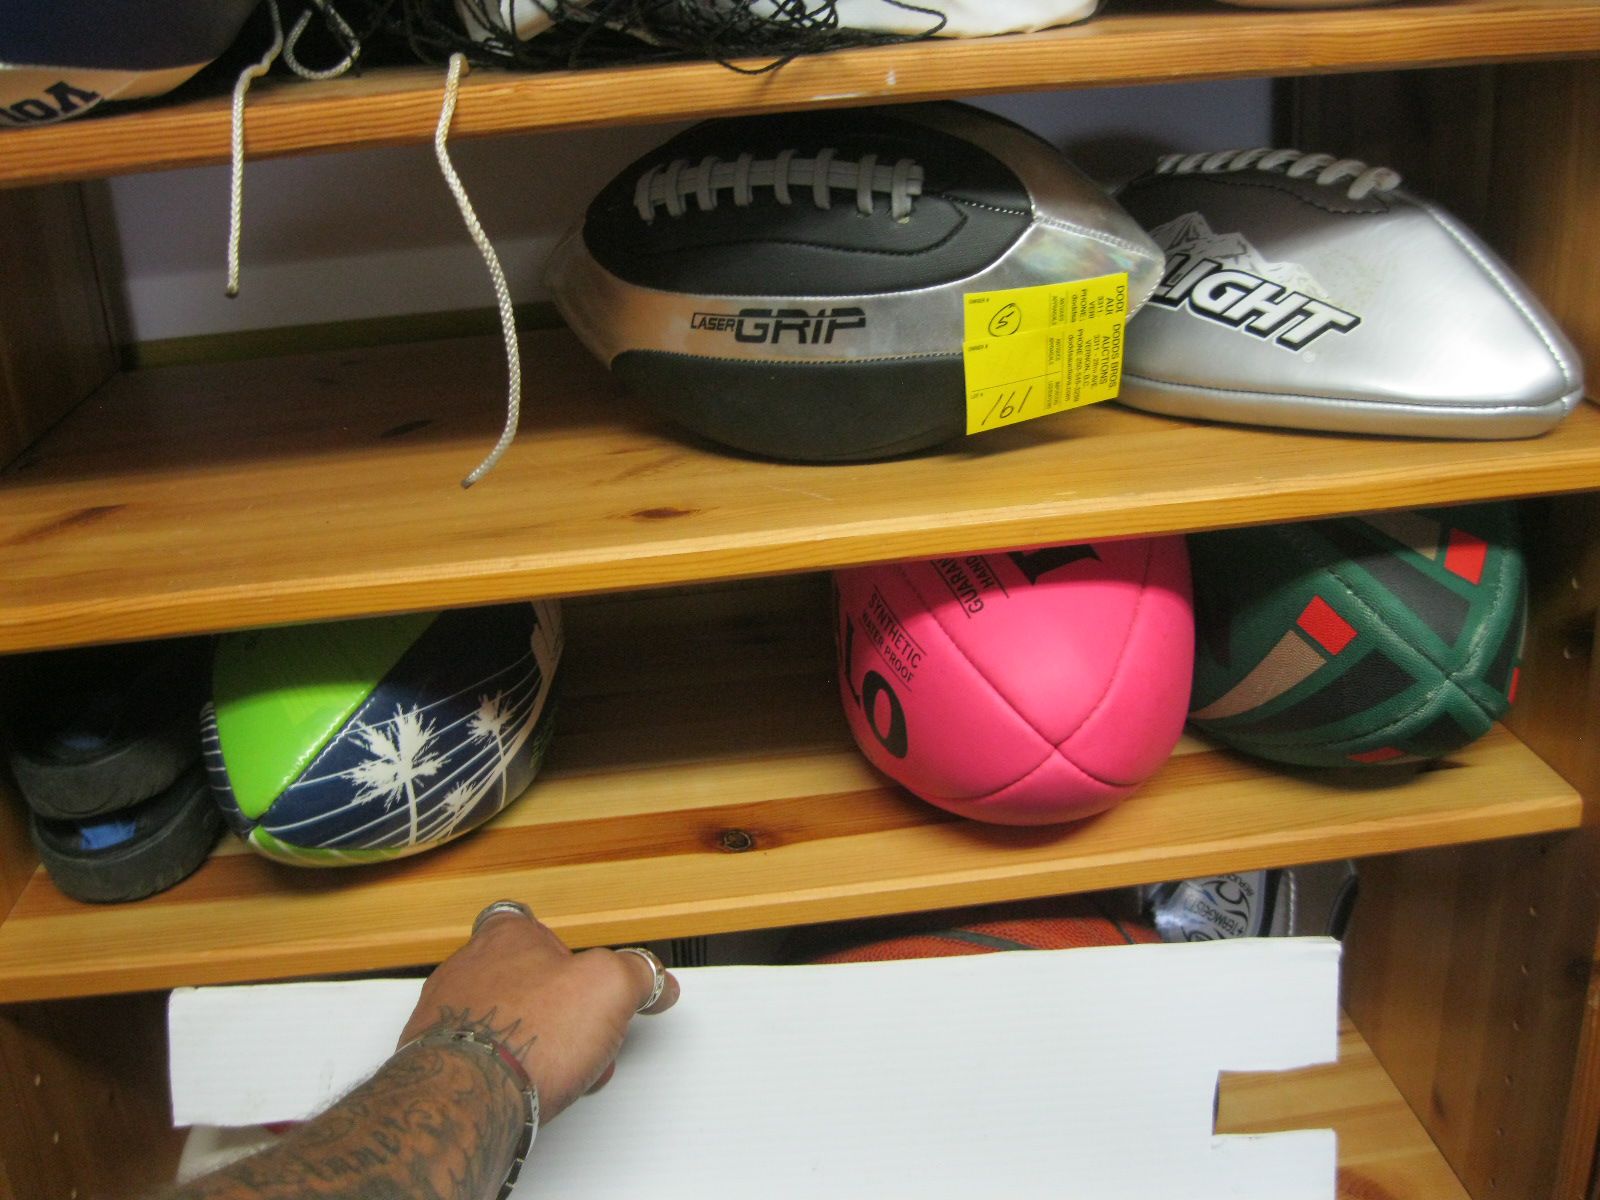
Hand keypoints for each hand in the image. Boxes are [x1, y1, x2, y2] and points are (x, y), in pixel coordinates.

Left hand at [397, 903, 679, 1121]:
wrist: (465, 1099)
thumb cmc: (525, 1034)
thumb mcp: (609, 986)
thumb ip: (637, 972)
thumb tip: (653, 978)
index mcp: (506, 936)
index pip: (530, 924)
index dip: (562, 949)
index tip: (583, 974)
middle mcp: (467, 968)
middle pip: (522, 979)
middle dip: (558, 1010)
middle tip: (583, 1034)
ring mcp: (445, 1014)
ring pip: (503, 1021)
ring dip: (535, 1041)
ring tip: (562, 1070)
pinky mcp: (435, 1059)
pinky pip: (480, 1057)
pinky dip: (505, 1069)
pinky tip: (529, 1088)